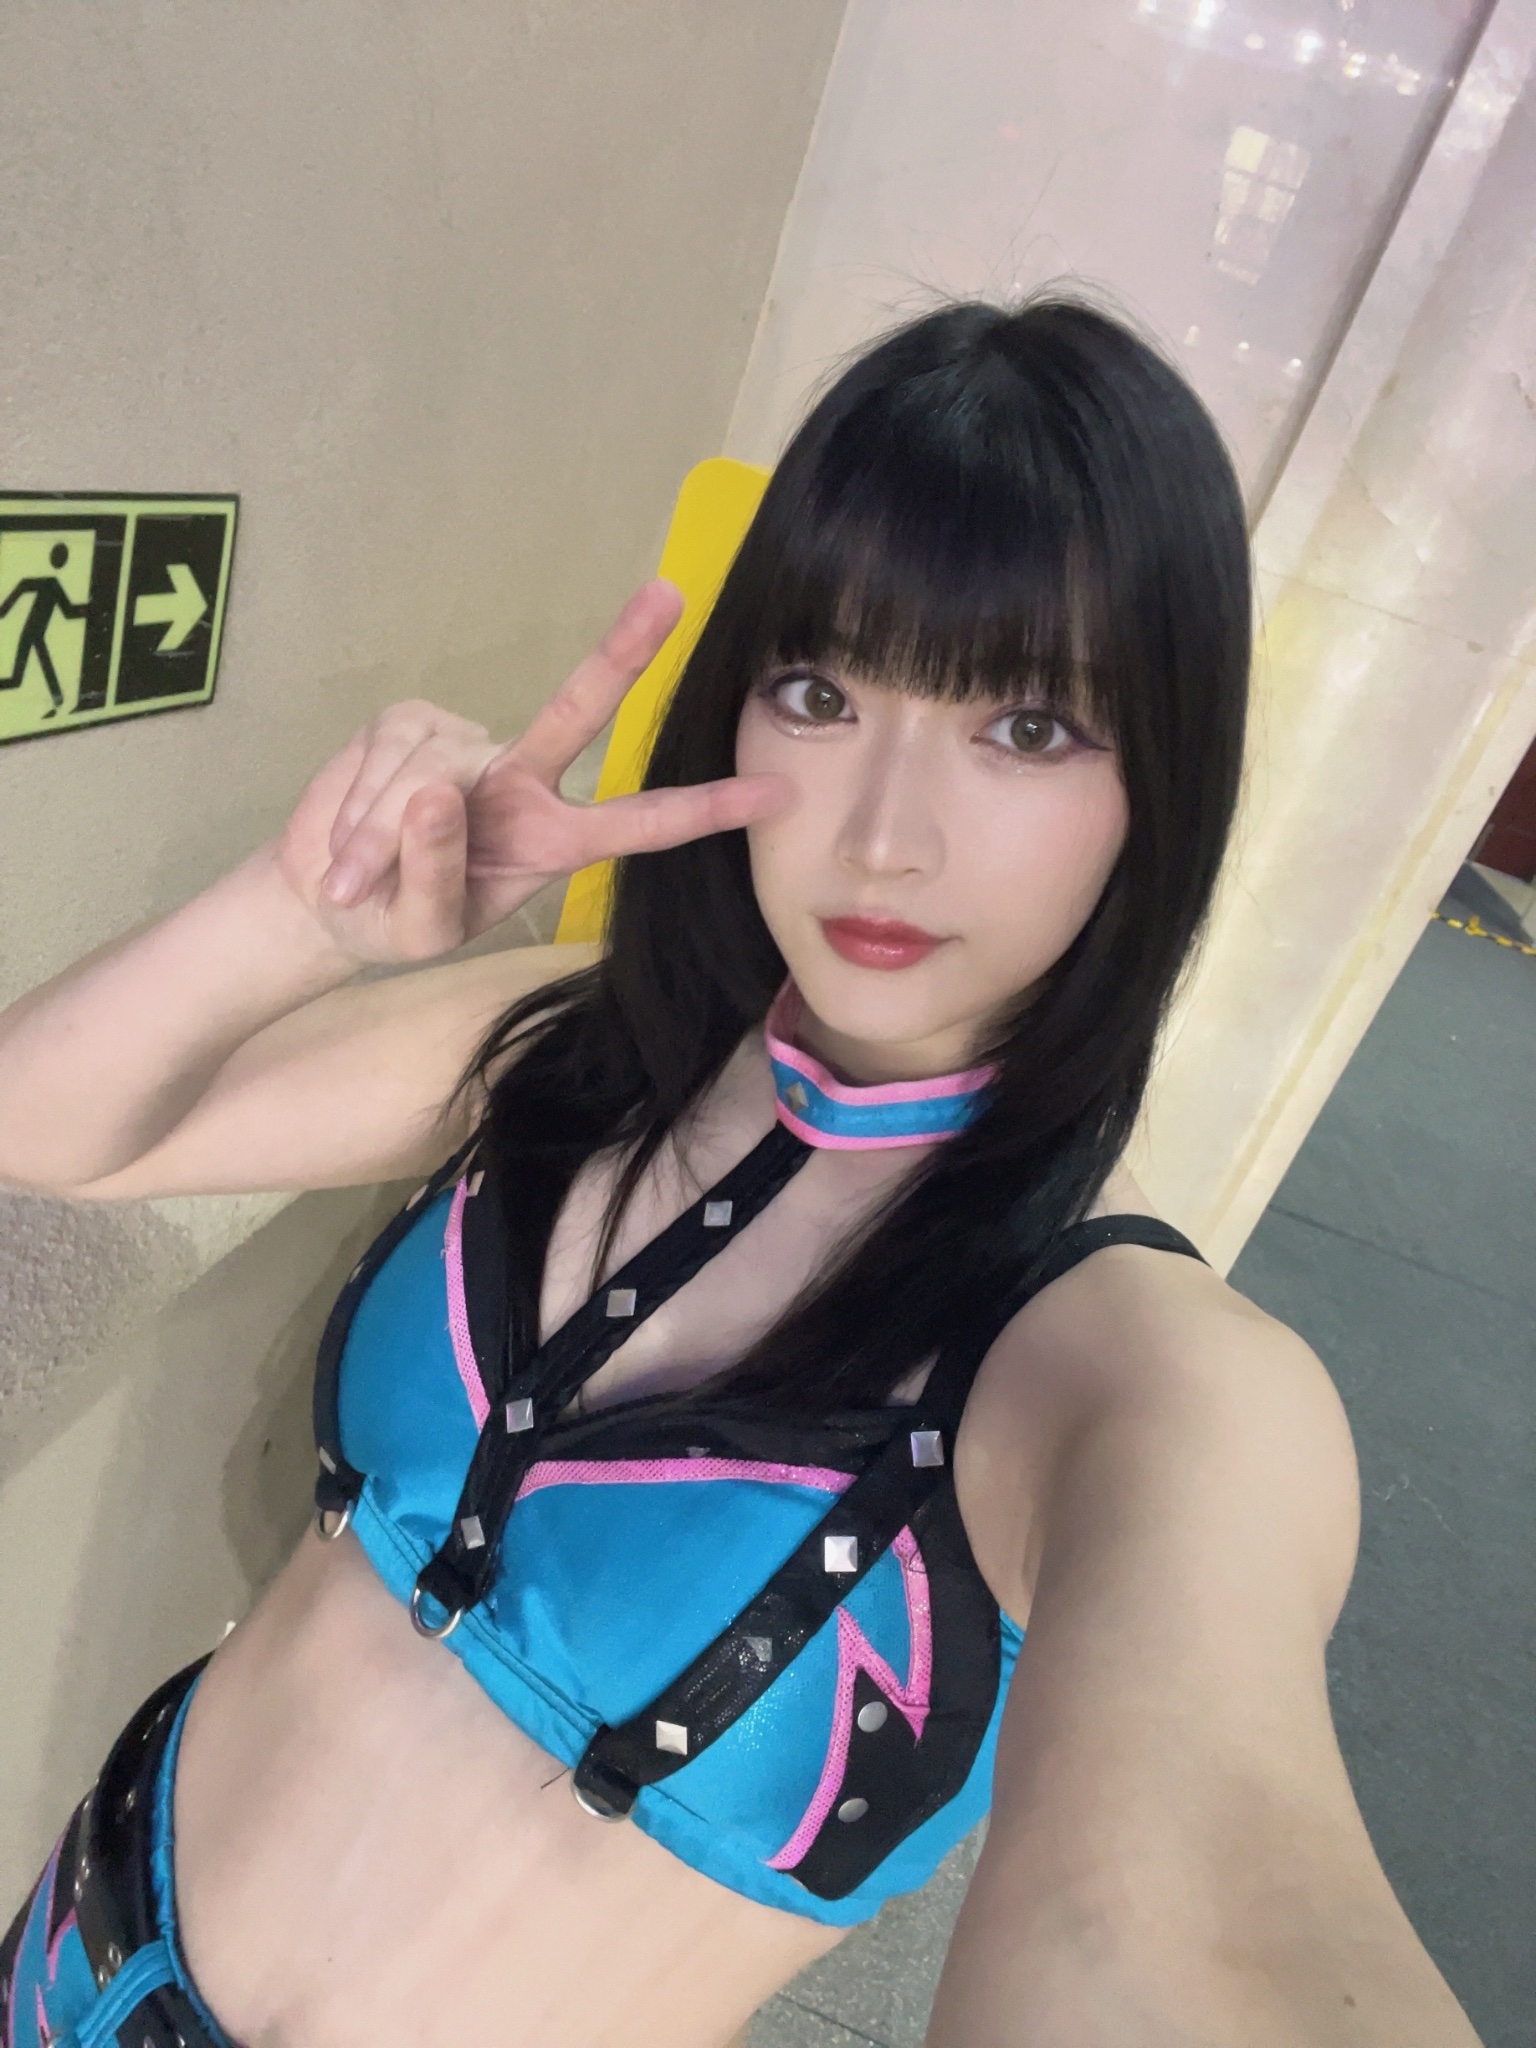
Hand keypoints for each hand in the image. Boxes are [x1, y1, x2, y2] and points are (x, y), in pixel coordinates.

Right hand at [275, 580, 790, 963]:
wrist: (324, 896)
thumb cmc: (397, 917)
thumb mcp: (425, 926)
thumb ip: (437, 874)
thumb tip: (437, 795)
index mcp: (553, 840)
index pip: (640, 821)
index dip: (706, 809)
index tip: (778, 794)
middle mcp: (522, 780)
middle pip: (578, 708)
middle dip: (622, 653)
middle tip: (670, 594)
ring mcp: (465, 745)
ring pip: (434, 776)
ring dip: (382, 836)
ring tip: (355, 879)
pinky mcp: (407, 722)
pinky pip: (388, 761)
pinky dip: (357, 814)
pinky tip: (344, 849)